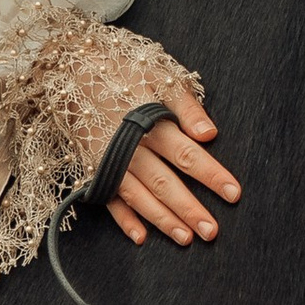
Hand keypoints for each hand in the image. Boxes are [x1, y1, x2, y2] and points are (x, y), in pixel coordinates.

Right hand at [105, 86, 240, 248]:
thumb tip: (210, 134)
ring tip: (186, 239)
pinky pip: (108, 198)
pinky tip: (140, 237)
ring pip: (138, 196)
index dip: (211, 174)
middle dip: (188, 208)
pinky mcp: (91, 167)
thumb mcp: (160, 77)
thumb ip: (186, 107)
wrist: (71, 66)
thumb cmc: (123, 70)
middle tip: (211, 231)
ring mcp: (108, 160)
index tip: (233, 193)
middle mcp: (128, 146)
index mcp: (150, 122)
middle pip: (163, 182)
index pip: (187, 154)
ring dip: (162, 219)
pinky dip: (123, 219)